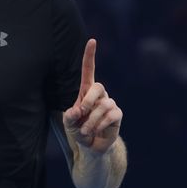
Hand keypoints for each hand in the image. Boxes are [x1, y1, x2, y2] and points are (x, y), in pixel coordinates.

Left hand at [62, 39, 122, 154]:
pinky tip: (95, 132)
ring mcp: (110, 104)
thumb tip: (76, 110)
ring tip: (85, 131)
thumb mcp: (69, 123)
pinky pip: (110, 116)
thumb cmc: (78, 130)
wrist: (91, 146)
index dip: (90, 56)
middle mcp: (99, 95)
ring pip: (103, 105)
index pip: (89, 70)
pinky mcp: (117, 115)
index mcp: (86, 91)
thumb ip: (69, 117)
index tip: (92, 41)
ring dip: (91, 121)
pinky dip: (99, 125)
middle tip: (80, 114)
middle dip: (88, 100)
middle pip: (98, 86)